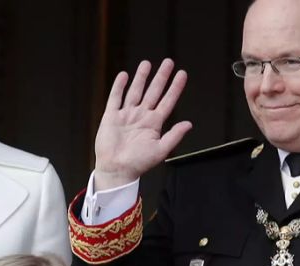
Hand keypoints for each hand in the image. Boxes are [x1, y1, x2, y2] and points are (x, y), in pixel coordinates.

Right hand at [93, 59, 192, 190]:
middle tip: (168, 62)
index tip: (182, 74)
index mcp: (154, 124)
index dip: (175, 88)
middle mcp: (141, 116)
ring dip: (141, 77)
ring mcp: (126, 115)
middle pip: (153, 92)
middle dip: (161, 77)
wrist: (116, 169)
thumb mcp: (160, 150)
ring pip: (135, 91)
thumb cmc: (138, 163)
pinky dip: (119, 87)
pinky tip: (124, 76)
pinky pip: (115, 98)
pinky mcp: (111, 117)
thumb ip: (174, 136)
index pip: (168, 101)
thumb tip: (189, 124)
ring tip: (147, 64)